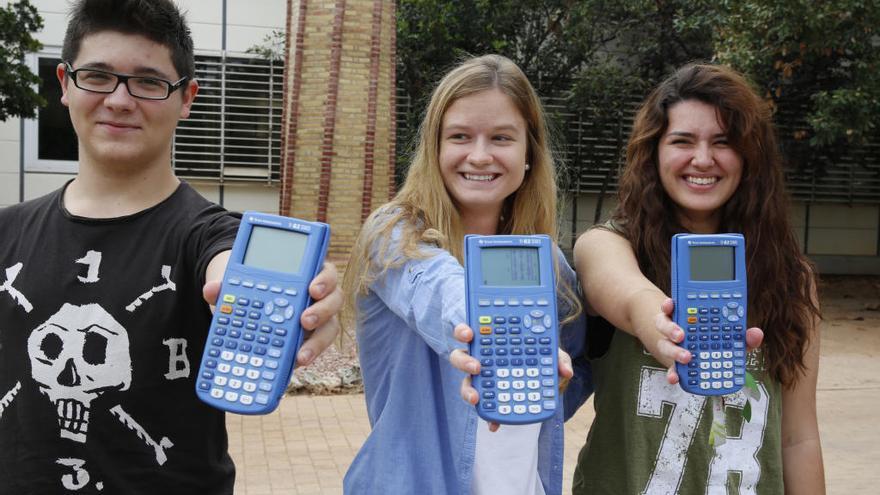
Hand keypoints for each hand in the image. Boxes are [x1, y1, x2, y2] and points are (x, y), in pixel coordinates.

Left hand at [202, 261, 341, 367]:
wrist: (250, 310)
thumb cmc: (254, 291)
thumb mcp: (240, 285)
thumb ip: (227, 286)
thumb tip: (212, 290)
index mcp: (307, 275)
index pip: (326, 272)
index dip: (324, 280)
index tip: (312, 289)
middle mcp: (319, 297)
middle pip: (334, 300)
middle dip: (322, 311)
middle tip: (304, 320)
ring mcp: (319, 320)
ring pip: (329, 329)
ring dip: (317, 342)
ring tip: (300, 355)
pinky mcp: (312, 341)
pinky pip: (315, 350)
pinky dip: (305, 358)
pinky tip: (292, 366)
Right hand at [449, 323, 572, 431]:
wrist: (540, 380)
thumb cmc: (537, 357)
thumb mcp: (549, 354)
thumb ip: (558, 358)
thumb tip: (566, 371)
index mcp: (489, 342)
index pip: (470, 333)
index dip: (464, 331)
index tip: (469, 334)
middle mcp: (480, 360)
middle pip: (459, 358)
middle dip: (464, 361)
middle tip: (477, 366)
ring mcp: (481, 381)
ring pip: (465, 383)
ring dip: (468, 390)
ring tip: (476, 397)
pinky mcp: (488, 400)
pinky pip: (483, 408)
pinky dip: (488, 417)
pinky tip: (494, 425)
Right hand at [653, 298, 764, 383]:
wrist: (700, 360)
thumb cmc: (714, 342)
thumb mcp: (729, 337)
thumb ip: (741, 335)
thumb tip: (755, 333)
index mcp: (685, 317)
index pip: (673, 306)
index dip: (669, 304)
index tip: (671, 304)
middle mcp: (674, 330)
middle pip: (665, 324)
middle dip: (671, 329)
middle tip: (681, 335)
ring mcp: (672, 348)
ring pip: (665, 346)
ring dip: (674, 351)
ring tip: (687, 357)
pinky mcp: (674, 365)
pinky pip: (670, 369)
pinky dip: (673, 374)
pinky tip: (677, 378)